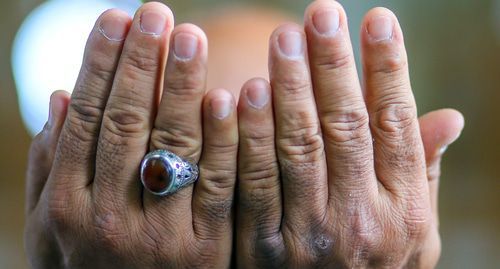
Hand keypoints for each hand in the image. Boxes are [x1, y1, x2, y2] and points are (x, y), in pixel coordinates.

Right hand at [24, 3, 237, 267]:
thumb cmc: (85, 268)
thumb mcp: (48, 229)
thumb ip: (51, 167)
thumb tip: (60, 98)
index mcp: (67, 205)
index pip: (87, 118)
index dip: (101, 64)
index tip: (116, 18)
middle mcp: (108, 217)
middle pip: (128, 123)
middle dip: (141, 63)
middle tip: (155, 13)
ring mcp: (159, 236)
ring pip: (173, 146)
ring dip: (181, 86)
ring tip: (190, 36)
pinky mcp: (206, 250)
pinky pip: (216, 186)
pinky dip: (222, 140)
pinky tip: (227, 96)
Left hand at [235, 1, 462, 267]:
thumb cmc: (376, 266)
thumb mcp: (415, 233)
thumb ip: (422, 173)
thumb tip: (450, 116)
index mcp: (403, 208)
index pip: (395, 124)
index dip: (388, 68)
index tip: (377, 19)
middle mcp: (360, 218)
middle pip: (344, 127)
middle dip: (333, 65)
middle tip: (320, 12)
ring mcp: (310, 233)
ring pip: (298, 147)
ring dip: (290, 88)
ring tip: (283, 39)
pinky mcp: (263, 246)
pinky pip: (252, 183)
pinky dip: (247, 136)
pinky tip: (240, 94)